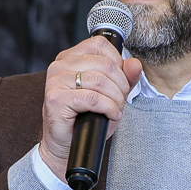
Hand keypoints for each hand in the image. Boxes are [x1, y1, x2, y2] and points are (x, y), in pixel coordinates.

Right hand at [38, 38, 141, 179]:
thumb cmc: (86, 118)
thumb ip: (124, 77)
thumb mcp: (110, 94)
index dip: (118, 62)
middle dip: (121, 85)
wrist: (66, 144)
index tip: (121, 81)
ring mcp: (56, 81)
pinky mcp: (56, 99)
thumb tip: (135, 64)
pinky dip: (108, 108)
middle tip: (121, 101)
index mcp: (70, 58)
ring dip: (116, 98)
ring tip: (115, 109)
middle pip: (105, 64)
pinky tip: (110, 115)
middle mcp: (60, 65)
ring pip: (101, 81)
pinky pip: (93, 99)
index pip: (100, 45)